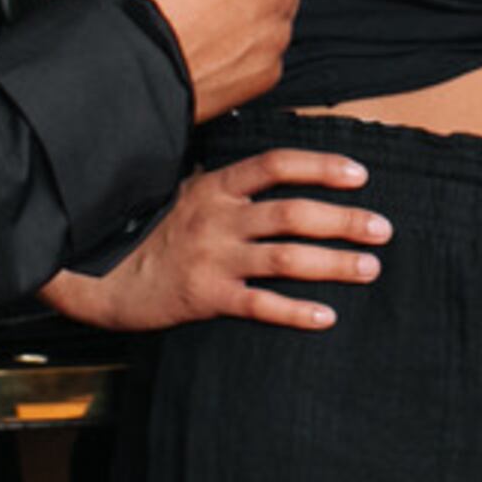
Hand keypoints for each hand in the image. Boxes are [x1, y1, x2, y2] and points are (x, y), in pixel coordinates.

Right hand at [42, 146, 389, 333]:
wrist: (98, 276)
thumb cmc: (145, 232)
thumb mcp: (181, 193)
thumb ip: (223, 185)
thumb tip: (271, 170)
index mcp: (213, 187)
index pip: (275, 165)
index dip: (320, 166)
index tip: (360, 174)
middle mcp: (217, 218)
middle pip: (292, 212)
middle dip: (344, 219)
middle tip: (384, 228)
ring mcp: (212, 258)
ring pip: (285, 257)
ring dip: (333, 262)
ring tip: (370, 268)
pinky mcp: (205, 297)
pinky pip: (260, 305)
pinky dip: (296, 311)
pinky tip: (326, 316)